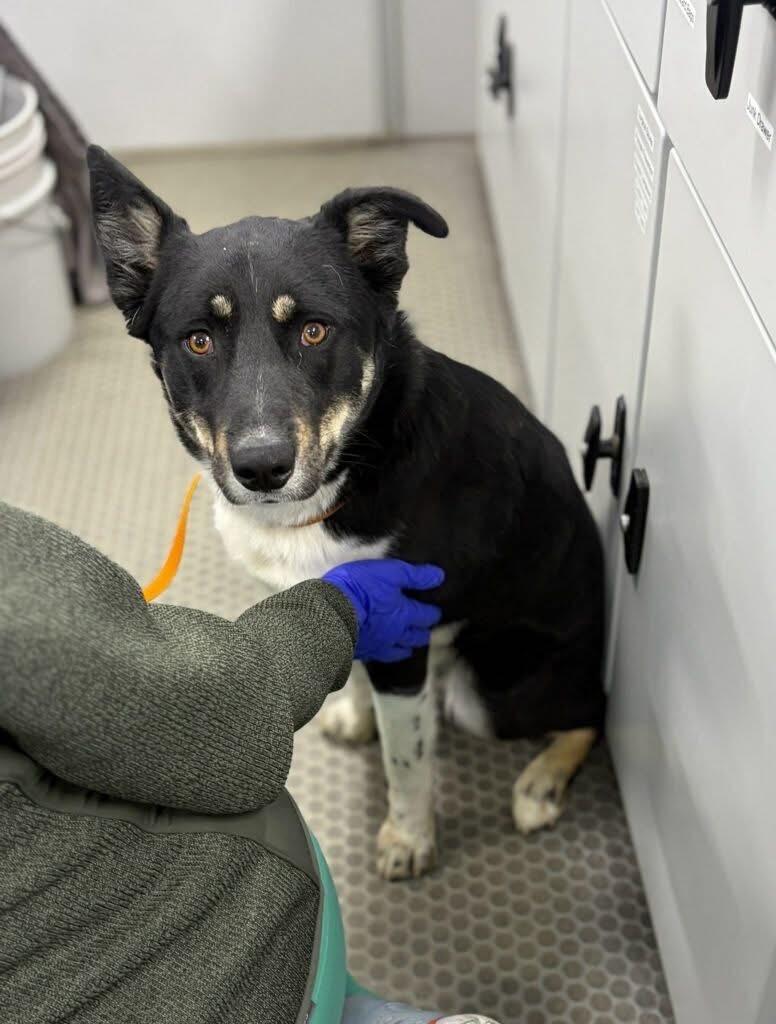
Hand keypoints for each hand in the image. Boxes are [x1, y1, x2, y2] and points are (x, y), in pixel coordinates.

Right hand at [322, 559, 443, 662]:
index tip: (436, 611)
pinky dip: (385, 654)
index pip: (426, 615)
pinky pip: (378, 657)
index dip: (432, 612)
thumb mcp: (388, 573)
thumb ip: (413, 575)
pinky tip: (382, 652)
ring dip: (406, 647)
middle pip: (415, 637)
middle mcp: (394, 634)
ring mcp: (377, 645)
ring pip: (399, 650)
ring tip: (409, 646)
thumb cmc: (358, 589)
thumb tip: (439, 576)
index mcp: (403, 614)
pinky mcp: (360, 652)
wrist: (327, 614)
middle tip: (425, 630)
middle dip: (422, 633)